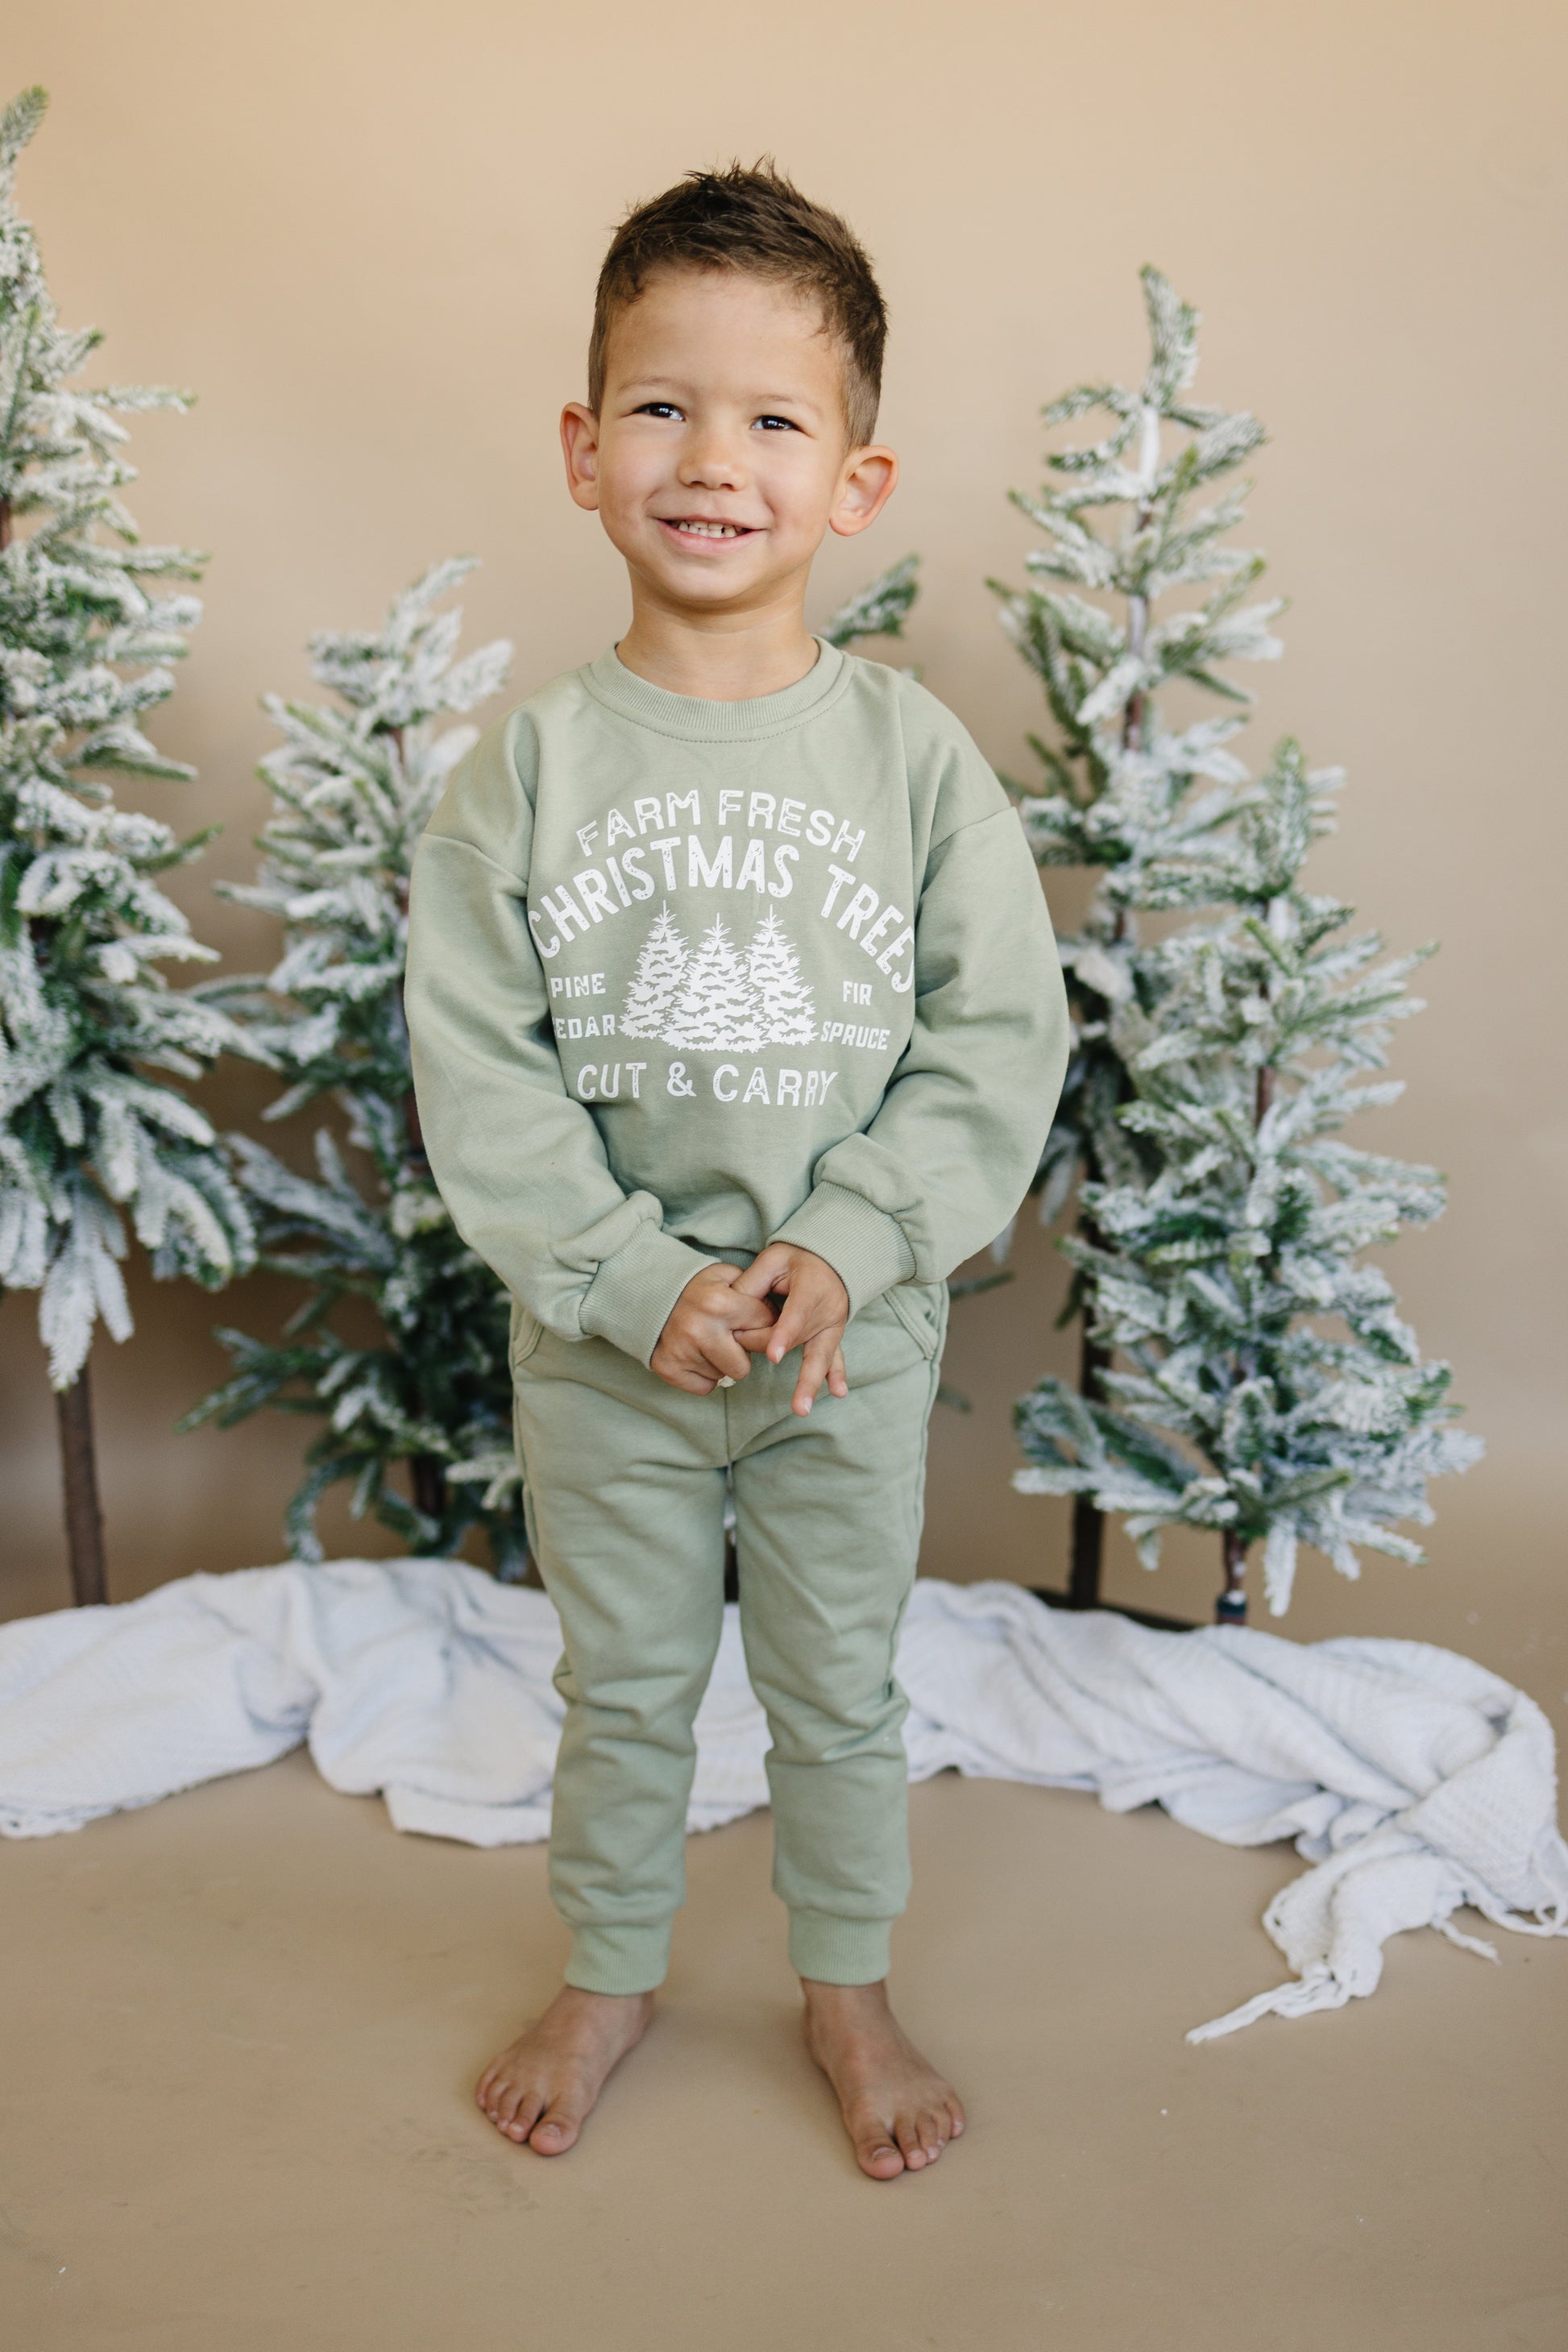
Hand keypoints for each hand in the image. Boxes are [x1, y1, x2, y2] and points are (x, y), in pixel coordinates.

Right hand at [651, 1263, 777, 1394]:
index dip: (761, 1322)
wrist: (649, 1295)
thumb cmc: (696, 1288)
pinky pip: (705, 1387)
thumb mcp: (725, 1276)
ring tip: (709, 1343)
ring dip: (721, 1363)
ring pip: (725, 1376)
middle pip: (744, 1365)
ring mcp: (683, 1352)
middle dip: (741, 1352)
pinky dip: (704, 1375)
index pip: (764, 1325)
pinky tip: (697, 1355)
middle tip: (729, 1337)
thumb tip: (775, 1319)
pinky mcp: (669, 1368)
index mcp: (719, 1304)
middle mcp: (701, 1330)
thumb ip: (753, 1290)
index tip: (750, 1319)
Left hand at [732, 1243, 849, 1416]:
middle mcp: (827, 1309)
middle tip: (758, 1362)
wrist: (834, 1258)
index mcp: (812, 1287)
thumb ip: (754, 1282)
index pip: (797, 1313)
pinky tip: (838, 1392)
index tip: (772, 1356)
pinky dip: (836, 1374)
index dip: (784, 1335)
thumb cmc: (799, 1257)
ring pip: (821, 1355)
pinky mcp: (834, 1335)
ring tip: (801, 1408)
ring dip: (810, 1382)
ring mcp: (833, 1325)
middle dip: (776, 1350)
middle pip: (803, 1339)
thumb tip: (733, 1309)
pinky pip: (836, 1357)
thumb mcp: (774, 1259)